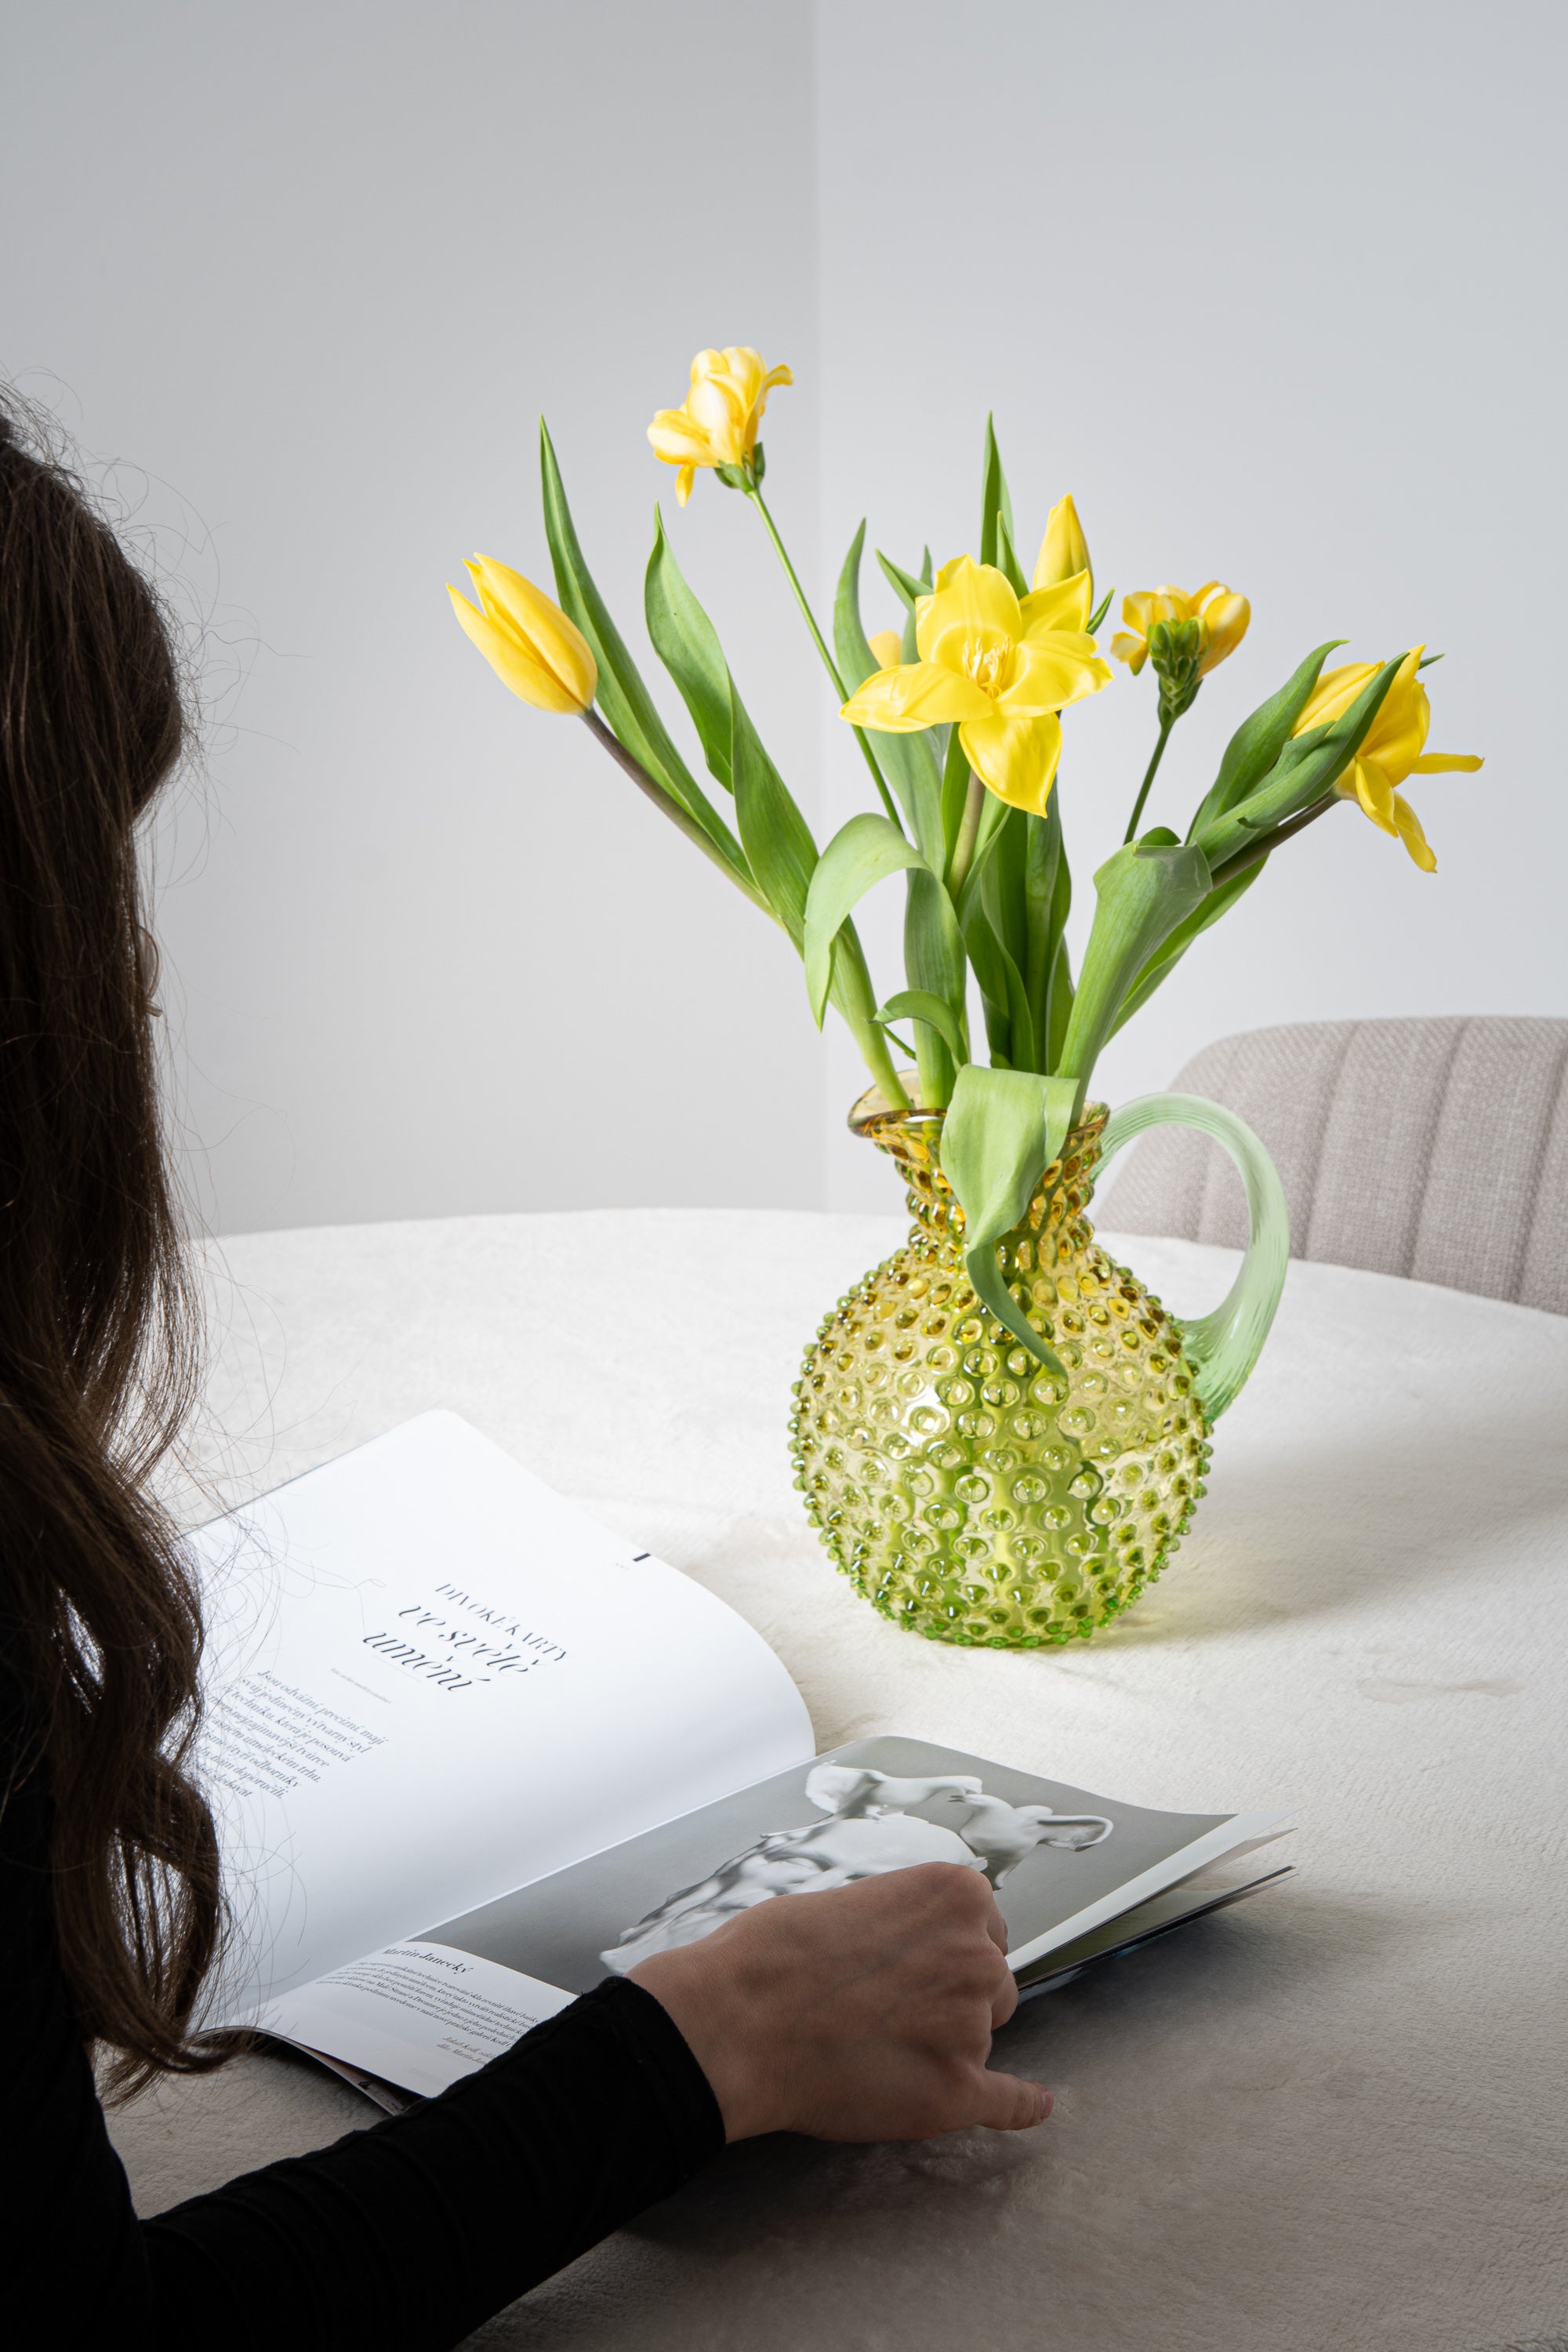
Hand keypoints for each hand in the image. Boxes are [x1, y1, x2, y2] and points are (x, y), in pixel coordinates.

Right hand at [629, 1862, 1050, 2143]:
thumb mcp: (853, 1898)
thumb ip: (905, 1923)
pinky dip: (1018, 2106)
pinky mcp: (956, 2091)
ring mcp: (971, 2025)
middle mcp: (977, 1954)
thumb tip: (912, 1949)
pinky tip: (1030, 2105)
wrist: (739, 2019)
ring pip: (979, 2039)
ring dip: (944, 2045)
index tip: (911, 1968)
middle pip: (991, 1984)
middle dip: (950, 1997)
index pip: (983, 1930)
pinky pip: (1005, 2102)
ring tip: (876, 2047)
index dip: (943, 1954)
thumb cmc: (775, 1953)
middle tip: (886, 2009)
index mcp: (956, 1895)